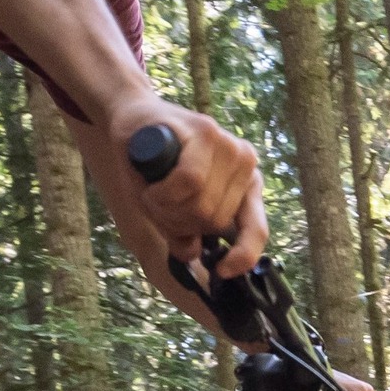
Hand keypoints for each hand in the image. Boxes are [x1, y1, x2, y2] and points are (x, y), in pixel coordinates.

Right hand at [109, 96, 267, 274]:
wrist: (134, 120)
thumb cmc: (155, 167)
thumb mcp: (171, 208)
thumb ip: (186, 230)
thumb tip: (192, 254)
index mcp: (244, 187)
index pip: (255, 228)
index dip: (244, 254)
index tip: (223, 270)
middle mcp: (244, 165)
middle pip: (212, 221)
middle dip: (177, 222)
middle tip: (159, 201)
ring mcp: (229, 147)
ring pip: (200, 205)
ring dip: (165, 206)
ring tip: (155, 187)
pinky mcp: (208, 133)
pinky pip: (188, 183)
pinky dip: (162, 190)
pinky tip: (152, 179)